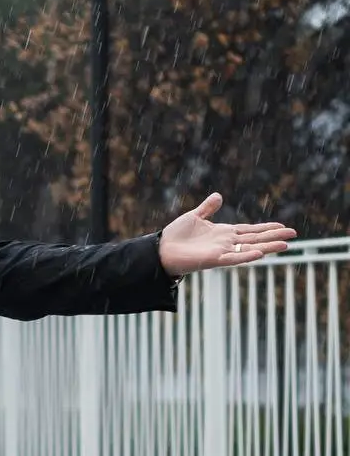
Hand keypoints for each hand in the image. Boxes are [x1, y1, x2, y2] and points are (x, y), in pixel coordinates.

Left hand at [158, 193, 297, 276]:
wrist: (161, 249)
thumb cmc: (177, 235)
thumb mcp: (194, 216)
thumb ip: (207, 208)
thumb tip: (218, 195)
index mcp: (223, 233)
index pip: (250, 230)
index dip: (266, 228)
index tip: (282, 226)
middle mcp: (226, 243)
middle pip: (255, 238)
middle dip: (274, 236)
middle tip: (294, 234)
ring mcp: (222, 251)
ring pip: (250, 248)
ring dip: (267, 247)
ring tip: (286, 245)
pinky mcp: (214, 260)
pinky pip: (233, 258)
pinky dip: (246, 256)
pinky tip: (260, 253)